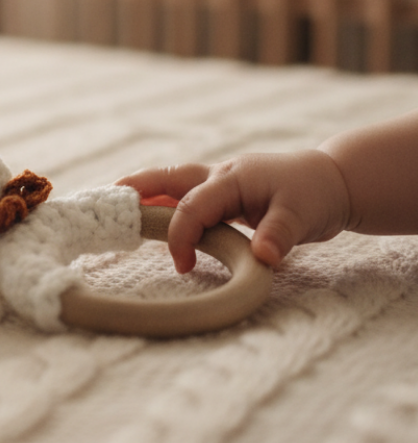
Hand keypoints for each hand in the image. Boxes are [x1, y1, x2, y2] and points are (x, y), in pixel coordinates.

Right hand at [118, 150, 351, 272]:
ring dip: (147, 193)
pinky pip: (187, 196)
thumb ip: (279, 235)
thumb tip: (262, 257)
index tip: (183, 265)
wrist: (334, 181)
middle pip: (170, 179)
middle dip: (138, 189)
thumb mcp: (302, 216)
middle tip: (108, 201)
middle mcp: (220, 176)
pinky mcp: (226, 194)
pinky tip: (153, 215)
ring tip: (117, 207)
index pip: (193, 207)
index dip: (181, 236)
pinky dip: (166, 202)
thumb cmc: (315, 195)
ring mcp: (221, 183)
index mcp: (232, 179)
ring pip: (175, 185)